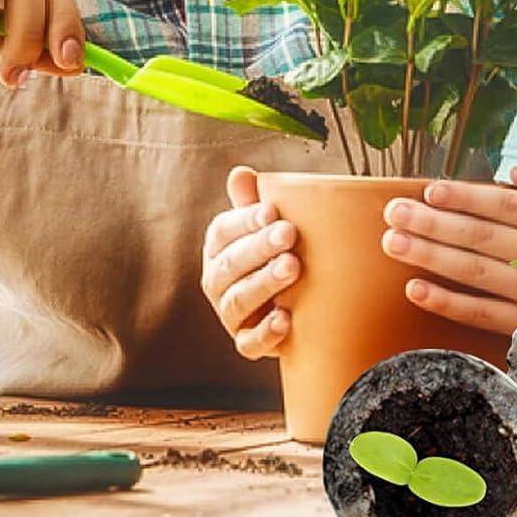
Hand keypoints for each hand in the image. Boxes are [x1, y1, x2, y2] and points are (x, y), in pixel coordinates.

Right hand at [201, 165, 300, 359]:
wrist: (298, 303)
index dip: (244, 220)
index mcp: (219, 247)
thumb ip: (253, 203)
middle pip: (230, 265)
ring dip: (264, 283)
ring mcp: (230, 314)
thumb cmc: (277, 254)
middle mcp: (217, 281)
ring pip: (237, 301)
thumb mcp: (267, 228)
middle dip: (258, 248)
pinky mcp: (247, 342)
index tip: (271, 210)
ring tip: (292, 267)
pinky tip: (285, 319)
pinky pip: (249, 343)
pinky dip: (265, 333)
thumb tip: (240, 173)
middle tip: (289, 233)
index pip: (222, 231)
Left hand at [382, 165, 516, 335]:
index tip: (430, 189)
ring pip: (476, 273)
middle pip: (483, 237)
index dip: (467, 197)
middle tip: (394, 212)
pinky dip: (446, 302)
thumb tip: (513, 172)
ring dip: (430, 257)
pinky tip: (414, 288)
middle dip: (434, 223)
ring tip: (393, 242)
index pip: (507, 206)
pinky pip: (480, 314)